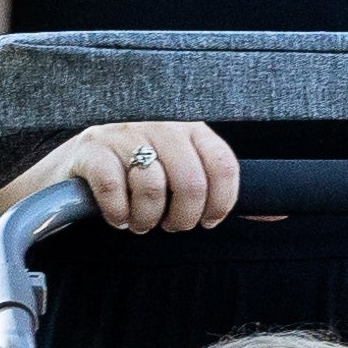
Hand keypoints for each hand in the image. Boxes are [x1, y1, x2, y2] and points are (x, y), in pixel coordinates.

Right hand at [52, 121, 239, 231]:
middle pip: (191, 181)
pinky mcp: (90, 148)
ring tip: (139, 221)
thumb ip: (221, 193)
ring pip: (152, 185)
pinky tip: (116, 215)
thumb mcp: (179, 178)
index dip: (220, 202)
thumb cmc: (133, 180)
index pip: (222, 163)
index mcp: (187, 127)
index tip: (207, 220)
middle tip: (168, 225)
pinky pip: (114, 187)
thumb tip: (277, 213)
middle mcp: (157, 122)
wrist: (70, 177)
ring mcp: (121, 131)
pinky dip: (118, 213)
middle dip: (182, 218)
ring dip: (147, 219)